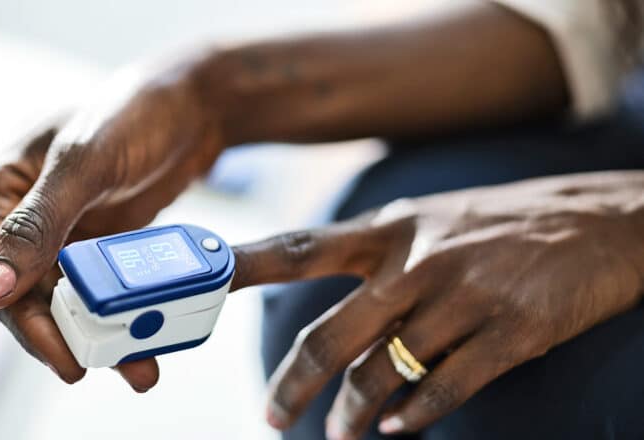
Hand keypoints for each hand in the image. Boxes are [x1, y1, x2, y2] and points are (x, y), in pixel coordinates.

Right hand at [0, 59, 224, 387]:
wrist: (197, 103)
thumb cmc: (135, 113)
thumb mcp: (85, 165)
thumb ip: (36, 225)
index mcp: (1, 188)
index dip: (27, 322)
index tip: (64, 359)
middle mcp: (26, 214)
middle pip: (33, 295)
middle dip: (67, 337)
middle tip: (99, 369)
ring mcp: (66, 230)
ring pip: (70, 298)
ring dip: (99, 333)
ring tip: (138, 366)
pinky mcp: (100, 240)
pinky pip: (103, 288)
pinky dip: (121, 313)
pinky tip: (146, 337)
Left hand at [231, 171, 643, 437]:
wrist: (601, 219)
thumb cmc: (499, 224)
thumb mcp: (430, 221)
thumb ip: (378, 261)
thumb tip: (336, 318)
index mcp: (392, 228)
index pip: (303, 247)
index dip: (248, 265)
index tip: (204, 282)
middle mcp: (418, 261)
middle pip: (330, 332)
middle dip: (292, 383)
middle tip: (272, 416)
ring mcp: (465, 296)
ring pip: (383, 371)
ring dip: (351, 412)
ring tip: (341, 432)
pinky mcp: (511, 331)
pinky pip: (444, 387)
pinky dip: (412, 415)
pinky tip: (397, 428)